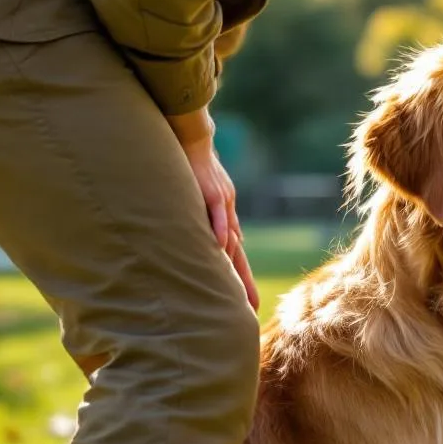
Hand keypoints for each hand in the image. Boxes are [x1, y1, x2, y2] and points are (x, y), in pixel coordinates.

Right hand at [166, 107, 259, 311]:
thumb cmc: (191, 164)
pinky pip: (217, 214)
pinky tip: (221, 249)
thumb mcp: (195, 196)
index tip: (245, 301)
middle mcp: (228, 213)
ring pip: (232, 240)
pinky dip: (219, 231)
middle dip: (244, 282)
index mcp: (224, 216)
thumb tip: (191, 235)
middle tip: (251, 309)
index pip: (233, 252)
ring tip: (239, 290)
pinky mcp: (212, 190)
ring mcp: (222, 202)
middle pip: (238, 254)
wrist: (195, 135)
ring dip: (235, 266)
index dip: (239, 276)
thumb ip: (197, 216)